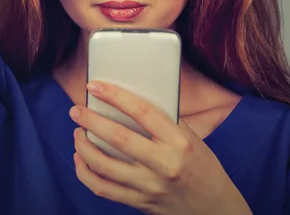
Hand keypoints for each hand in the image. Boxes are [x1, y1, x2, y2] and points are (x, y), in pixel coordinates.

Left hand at [69, 81, 252, 214]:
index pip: (142, 112)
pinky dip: (85, 173)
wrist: (214, 208)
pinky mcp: (139, 202)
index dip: (115, 97)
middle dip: (91, 121)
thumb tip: (130, 101)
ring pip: (104, 165)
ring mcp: (149, 186)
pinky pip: (103, 189)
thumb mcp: (192, 139)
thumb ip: (165, 122)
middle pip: (118, 138)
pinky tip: (80, 160)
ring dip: (83, 146)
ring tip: (77, 133)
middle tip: (76, 110)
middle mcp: (163, 164)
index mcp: (179, 142)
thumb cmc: (202, 167)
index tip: (95, 87)